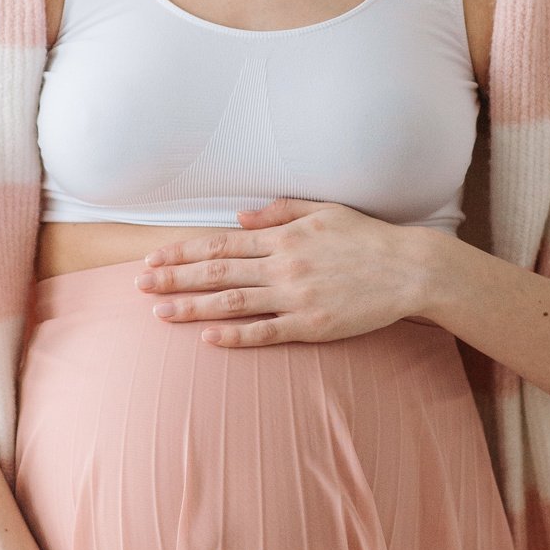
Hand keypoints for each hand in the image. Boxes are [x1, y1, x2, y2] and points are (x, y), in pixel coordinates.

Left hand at [133, 198, 440, 345]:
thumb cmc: (368, 238)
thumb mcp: (324, 211)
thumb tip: (239, 215)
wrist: (409, 270)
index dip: (183, 252)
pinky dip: (236, 335)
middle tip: (139, 285)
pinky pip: (266, 331)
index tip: (154, 258)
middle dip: (174, 278)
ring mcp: (296, 296)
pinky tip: (208, 338)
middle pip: (217, 271)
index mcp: (284, 236)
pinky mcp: (312, 325)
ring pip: (233, 302)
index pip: (221, 242)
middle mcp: (283, 265)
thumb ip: (280, 212)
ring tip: (161, 313)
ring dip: (193, 308)